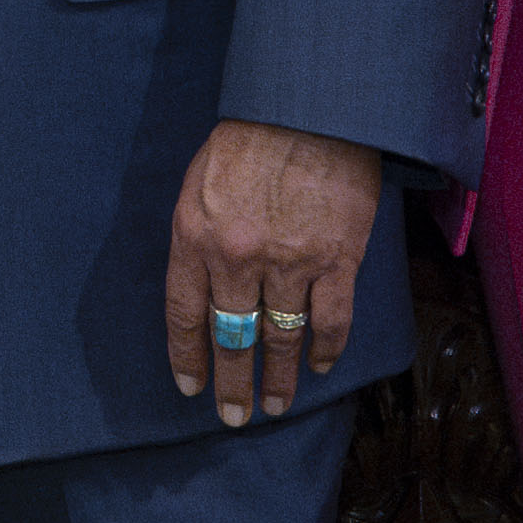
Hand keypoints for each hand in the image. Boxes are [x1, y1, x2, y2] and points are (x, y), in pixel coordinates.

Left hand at [164, 121, 384, 427]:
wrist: (309, 106)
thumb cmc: (249, 137)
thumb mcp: (200, 182)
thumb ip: (199, 237)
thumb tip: (203, 287)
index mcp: (195, 234)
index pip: (185, 315)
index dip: (188, 357)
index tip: (192, 387)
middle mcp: (237, 256)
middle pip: (232, 337)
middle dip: (232, 383)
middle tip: (234, 416)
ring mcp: (289, 261)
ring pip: (279, 338)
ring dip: (277, 378)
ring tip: (274, 405)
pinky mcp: (337, 259)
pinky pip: (330, 321)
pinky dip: (324, 350)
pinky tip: (317, 366)